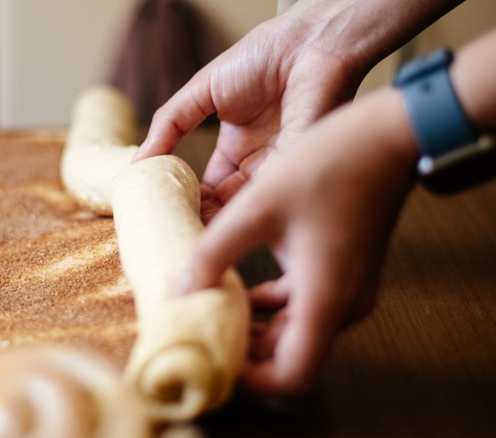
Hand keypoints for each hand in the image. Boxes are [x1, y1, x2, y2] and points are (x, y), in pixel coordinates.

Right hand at [134, 11, 364, 222]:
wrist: (307, 43)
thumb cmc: (260, 59)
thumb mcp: (200, 92)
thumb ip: (169, 125)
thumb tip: (137, 163)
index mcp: (236, 149)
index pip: (206, 189)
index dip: (186, 204)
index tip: (162, 216)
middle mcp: (257, 166)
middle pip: (224, 208)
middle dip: (200, 223)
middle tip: (174, 237)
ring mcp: (277, 172)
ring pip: (243, 211)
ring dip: (218, 225)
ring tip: (189, 238)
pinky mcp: (294, 172)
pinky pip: (263, 201)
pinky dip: (239, 214)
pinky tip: (217, 225)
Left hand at [176, 88, 418, 395]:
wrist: (385, 135)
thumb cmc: (328, 165)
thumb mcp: (256, 207)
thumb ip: (214, 251)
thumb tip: (181, 289)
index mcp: (325, 298)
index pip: (291, 376)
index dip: (251, 379)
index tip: (213, 359)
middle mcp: (341, 304)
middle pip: (286, 356)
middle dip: (242, 351)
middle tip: (197, 332)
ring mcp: (344, 289)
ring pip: (291, 331)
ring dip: (251, 326)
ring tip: (206, 308)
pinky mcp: (340, 271)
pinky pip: (299, 304)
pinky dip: (265, 305)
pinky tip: (230, 285)